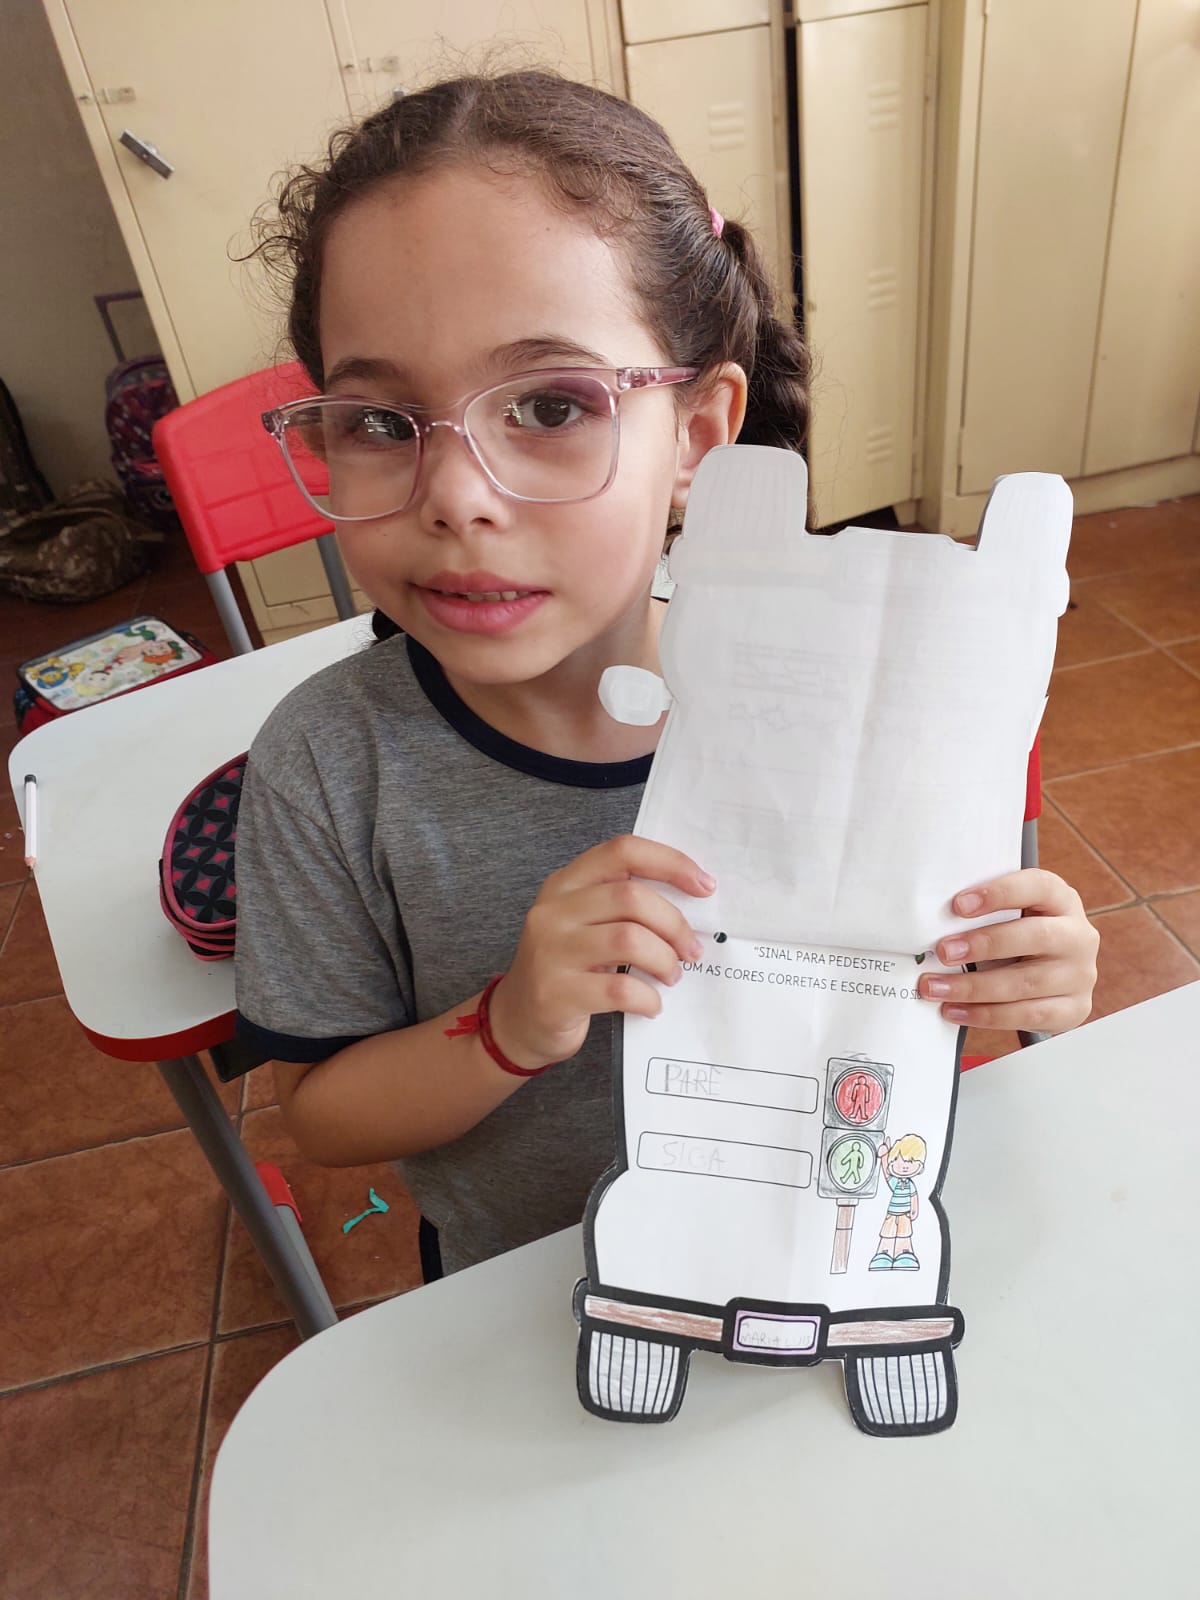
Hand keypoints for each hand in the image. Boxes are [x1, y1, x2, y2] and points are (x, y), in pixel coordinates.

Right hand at [488, 835, 713, 1069]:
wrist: (518, 1019)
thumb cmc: (567, 966)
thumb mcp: (584, 923)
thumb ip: (622, 904)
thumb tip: (692, 899)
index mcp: (565, 883)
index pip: (622, 851)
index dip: (670, 862)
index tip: (704, 885)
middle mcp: (553, 911)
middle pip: (631, 897)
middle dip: (674, 924)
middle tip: (691, 950)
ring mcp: (550, 952)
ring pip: (629, 940)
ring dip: (665, 961)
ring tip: (671, 976)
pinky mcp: (556, 994)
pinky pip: (620, 990)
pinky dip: (648, 998)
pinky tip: (651, 1005)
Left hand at [917, 869, 1098, 1034]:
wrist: (1058, 976)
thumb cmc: (1023, 937)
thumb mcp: (1013, 915)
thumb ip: (985, 913)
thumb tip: (933, 922)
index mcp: (1062, 901)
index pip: (1038, 887)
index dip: (999, 893)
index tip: (958, 905)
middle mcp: (1077, 936)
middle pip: (1035, 937)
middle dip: (983, 944)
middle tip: (943, 952)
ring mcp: (1079, 975)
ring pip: (1025, 983)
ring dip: (974, 988)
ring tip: (936, 987)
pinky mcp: (1073, 1009)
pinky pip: (1027, 1015)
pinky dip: (986, 1015)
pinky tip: (956, 1010)